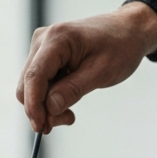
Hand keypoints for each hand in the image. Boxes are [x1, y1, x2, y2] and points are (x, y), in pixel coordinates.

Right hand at [17, 2, 156, 132]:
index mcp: (57, 39)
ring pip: (31, 86)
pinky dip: (50, 97)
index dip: (33, 105)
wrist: (129, 30)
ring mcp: (42, 47)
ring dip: (46, 105)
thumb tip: (49, 109)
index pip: (34, 77)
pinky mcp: (46, 55)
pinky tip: (67, 101)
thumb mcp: (100, 72)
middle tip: (67, 120)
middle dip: (41, 108)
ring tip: (70, 113)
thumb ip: (72, 91)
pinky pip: (40, 82)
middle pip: (27, 84)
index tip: (40, 127)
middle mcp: (43, 40)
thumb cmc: (120, 46)